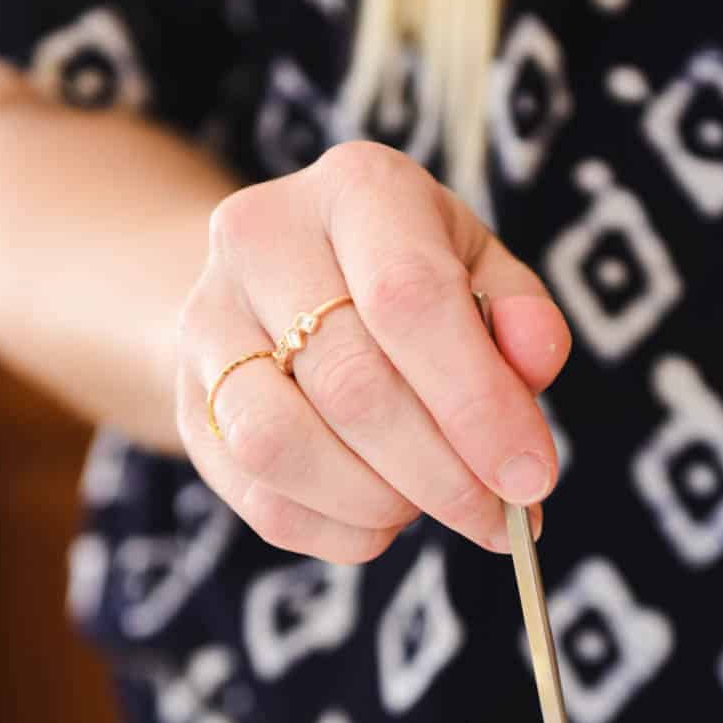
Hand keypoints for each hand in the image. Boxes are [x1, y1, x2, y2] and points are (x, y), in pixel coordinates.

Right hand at [176, 142, 570, 560]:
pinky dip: (337, 532)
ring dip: (378, 503)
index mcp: (355, 189)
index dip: (477, 402)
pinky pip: (259, 499)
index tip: (531, 477)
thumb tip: (535, 360)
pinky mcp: (187, 406)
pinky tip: (380, 518)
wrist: (280, 282)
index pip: (409, 298)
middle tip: (498, 517)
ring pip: (282, 447)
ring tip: (428, 504)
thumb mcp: (478, 268)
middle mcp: (261, 241)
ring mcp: (207, 324)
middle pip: (351, 384)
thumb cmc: (405, 275)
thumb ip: (520, 314)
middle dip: (442, 473)